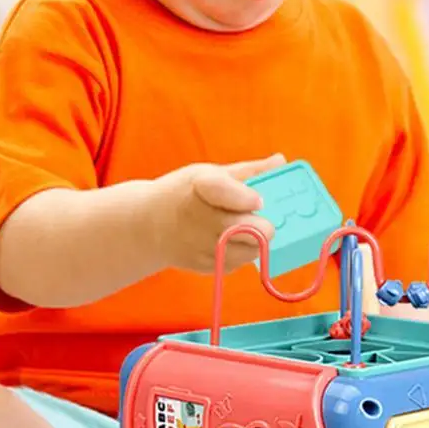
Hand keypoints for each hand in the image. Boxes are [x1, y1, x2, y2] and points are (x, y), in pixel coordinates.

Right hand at [148, 154, 285, 272]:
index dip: (247, 198)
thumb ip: (248, 171)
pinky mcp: (204, 266)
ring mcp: (201, 246)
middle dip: (263, 226)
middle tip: (261, 220)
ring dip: (255, 242)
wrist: (148, 225)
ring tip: (245, 230)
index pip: (226, 192)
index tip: (258, 200)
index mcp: (200, 186)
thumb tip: (281, 161)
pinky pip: (237, 264)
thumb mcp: (210, 174)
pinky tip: (230, 243)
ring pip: (250, 251)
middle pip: (249, 229)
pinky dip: (240, 254)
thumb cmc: (185, 193)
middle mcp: (199, 219)